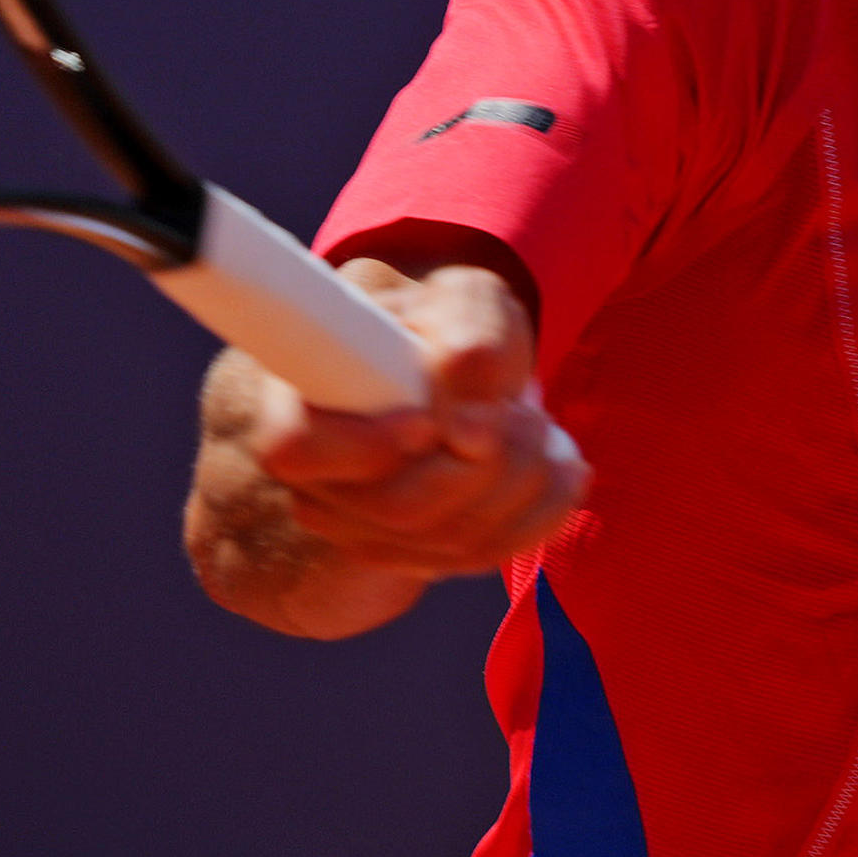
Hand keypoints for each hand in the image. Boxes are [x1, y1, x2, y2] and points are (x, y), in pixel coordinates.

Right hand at [186, 257, 587, 637]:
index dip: (365, 446)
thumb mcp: (462, 299)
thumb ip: (466, 330)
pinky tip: (563, 470)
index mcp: (300, 396)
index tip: (429, 425)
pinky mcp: (417, 555)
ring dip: (520, 484)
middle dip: (482, 464)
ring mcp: (362, 529)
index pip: (294, 446)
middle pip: (394, 507)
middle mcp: (318, 478)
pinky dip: (538, 514)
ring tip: (545, 428)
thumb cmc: (445, 323)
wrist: (454, 368)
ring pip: (445, 540)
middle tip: (527, 413)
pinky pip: (480, 556)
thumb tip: (463, 410)